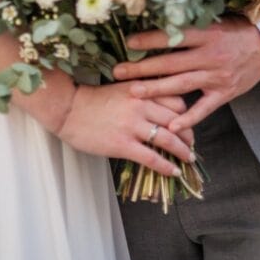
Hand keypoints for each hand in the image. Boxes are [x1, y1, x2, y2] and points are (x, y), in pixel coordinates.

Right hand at [56, 82, 194, 175]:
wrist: (68, 109)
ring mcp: (132, 125)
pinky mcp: (123, 144)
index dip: (186, 113)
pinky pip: (152, 158)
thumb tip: (161, 106)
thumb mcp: (122, 87)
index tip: (188, 123)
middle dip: (188, 134)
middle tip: (191, 144)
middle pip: (177, 119)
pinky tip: (174, 172)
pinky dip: (166, 166)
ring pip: (169, 139)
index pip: (176, 99)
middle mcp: (141, 104)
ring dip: (183, 151)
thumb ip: (142, 93)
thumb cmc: (92, 99)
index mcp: (141, 89)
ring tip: (189, 159)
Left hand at [113, 16, 259, 131]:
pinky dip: (188, 118)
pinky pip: (203, 108)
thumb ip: (193, 24)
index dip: (151, 40)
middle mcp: (210, 56)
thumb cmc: (237, 30)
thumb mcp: (216, 20)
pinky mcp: (224, 93)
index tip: (129, 42)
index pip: (173, 37)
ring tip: (133, 92)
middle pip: (170, 63)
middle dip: (142, 68)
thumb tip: (163, 18)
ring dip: (155, 90)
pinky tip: (171, 125)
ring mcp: (217, 76)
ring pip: (181, 85)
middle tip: (118, 72)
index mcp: (207, 34)